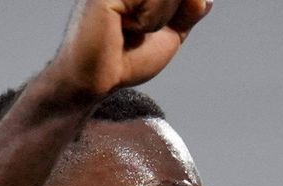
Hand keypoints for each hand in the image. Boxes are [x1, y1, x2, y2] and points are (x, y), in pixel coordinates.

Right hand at [51, 0, 211, 98]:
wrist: (94, 81)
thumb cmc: (125, 57)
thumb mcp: (169, 32)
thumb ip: (188, 11)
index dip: (180, 8)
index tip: (149, 25)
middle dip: (170, 12)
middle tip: (139, 29)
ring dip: (159, 18)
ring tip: (130, 28)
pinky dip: (148, 20)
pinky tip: (123, 27)